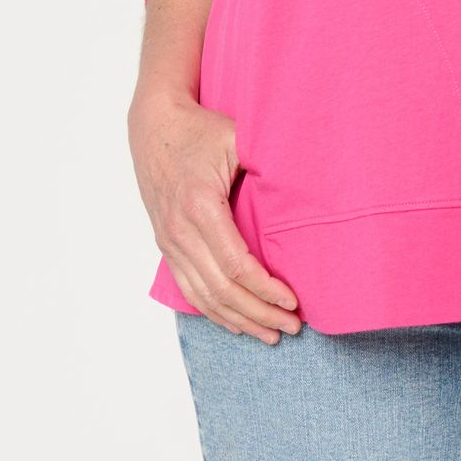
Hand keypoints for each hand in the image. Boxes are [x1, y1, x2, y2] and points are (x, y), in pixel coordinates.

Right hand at [127, 90, 301, 342]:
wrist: (154, 125)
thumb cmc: (199, 130)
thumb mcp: (235, 137)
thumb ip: (264, 161)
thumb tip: (306, 184)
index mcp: (200, 206)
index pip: (235, 265)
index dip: (265, 289)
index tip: (294, 302)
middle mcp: (180, 230)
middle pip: (221, 289)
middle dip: (259, 313)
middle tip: (292, 327)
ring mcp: (169, 241)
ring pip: (203, 296)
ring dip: (238, 320)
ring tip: (270, 335)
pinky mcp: (166, 244)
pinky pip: (188, 288)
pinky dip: (213, 311)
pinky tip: (236, 322)